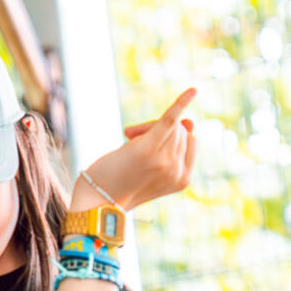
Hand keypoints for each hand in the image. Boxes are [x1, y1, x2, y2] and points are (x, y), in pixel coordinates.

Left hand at [78, 89, 198, 212]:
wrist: (98, 199)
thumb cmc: (123, 181)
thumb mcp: (152, 164)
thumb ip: (172, 145)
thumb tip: (190, 122)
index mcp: (184, 179)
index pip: (189, 139)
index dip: (171, 136)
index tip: (149, 146)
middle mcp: (177, 171)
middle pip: (179, 130)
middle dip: (157, 129)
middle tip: (132, 142)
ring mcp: (165, 160)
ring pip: (169, 123)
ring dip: (147, 126)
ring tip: (129, 140)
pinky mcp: (149, 148)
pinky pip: (170, 119)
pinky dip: (181, 103)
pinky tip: (193, 91)